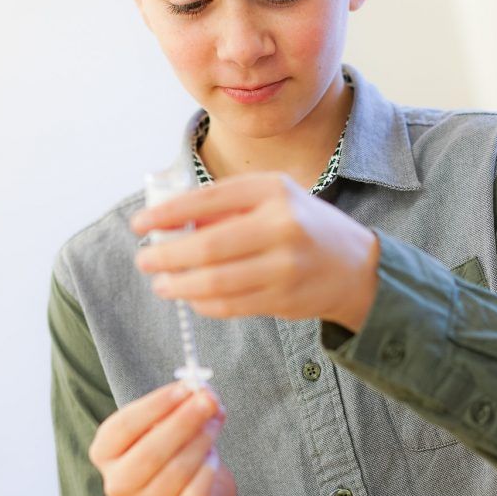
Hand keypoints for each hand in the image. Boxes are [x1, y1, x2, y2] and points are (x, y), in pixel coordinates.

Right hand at [88, 381, 235, 495]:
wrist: (190, 481)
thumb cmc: (170, 439)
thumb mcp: (165, 417)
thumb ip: (180, 401)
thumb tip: (202, 390)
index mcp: (105, 451)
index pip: (124, 426)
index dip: (156, 405)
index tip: (184, 387)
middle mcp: (118, 482)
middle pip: (149, 452)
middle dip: (183, 422)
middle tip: (208, 400)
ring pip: (176, 471)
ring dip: (201, 440)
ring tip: (215, 419)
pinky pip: (196, 490)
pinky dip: (209, 467)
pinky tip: (213, 454)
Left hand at [131, 171, 379, 331]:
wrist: (358, 266)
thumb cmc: (304, 226)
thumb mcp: (273, 199)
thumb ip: (227, 208)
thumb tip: (170, 224)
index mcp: (273, 190)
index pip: (208, 199)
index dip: (167, 214)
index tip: (139, 225)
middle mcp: (281, 225)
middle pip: (208, 245)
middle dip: (166, 255)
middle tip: (144, 260)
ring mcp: (285, 266)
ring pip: (216, 281)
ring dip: (179, 285)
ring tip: (161, 284)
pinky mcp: (285, 299)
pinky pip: (231, 305)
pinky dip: (203, 303)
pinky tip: (191, 297)